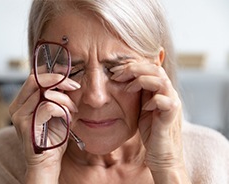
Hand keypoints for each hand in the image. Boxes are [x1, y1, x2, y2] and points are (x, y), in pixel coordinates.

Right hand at [9, 73, 79, 181]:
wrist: (47, 163)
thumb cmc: (53, 138)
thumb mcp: (57, 112)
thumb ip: (58, 97)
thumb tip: (67, 80)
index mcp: (22, 102)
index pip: (34, 78)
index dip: (52, 74)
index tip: (68, 78)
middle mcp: (17, 107)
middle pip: (35, 80)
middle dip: (59, 80)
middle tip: (74, 86)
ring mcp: (19, 116)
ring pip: (44, 93)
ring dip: (64, 99)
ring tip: (72, 109)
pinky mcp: (26, 125)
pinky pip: (48, 107)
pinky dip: (62, 109)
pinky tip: (67, 117)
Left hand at [111, 59, 189, 182]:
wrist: (162, 154)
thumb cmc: (151, 131)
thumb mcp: (142, 108)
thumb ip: (139, 93)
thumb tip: (124, 79)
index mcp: (162, 90)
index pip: (150, 68)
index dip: (132, 66)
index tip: (114, 70)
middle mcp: (169, 93)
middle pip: (156, 69)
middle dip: (134, 69)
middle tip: (116, 74)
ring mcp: (172, 104)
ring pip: (162, 81)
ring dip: (141, 81)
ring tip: (127, 88)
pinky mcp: (171, 117)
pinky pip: (166, 102)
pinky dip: (153, 101)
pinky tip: (144, 107)